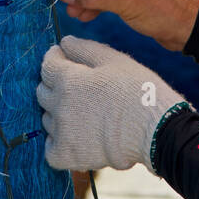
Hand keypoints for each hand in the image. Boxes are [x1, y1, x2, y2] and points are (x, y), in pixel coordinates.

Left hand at [37, 35, 190, 174]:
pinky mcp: (68, 156)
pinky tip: (74, 136)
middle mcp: (59, 105)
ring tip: (83, 113)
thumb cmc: (138, 90)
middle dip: (55, 85)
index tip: (65, 58)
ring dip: (58, 113)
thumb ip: (83, 49)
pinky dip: (58, 143)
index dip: (56, 58)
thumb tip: (64, 43)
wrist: (156, 129)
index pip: (47, 65)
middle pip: (43, 91)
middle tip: (77, 87)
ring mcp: (62, 133)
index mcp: (68, 79)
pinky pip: (50, 148)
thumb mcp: (113, 59)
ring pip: (47, 119)